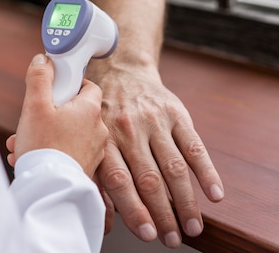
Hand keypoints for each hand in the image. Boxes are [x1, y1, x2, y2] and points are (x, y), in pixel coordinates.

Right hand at [6, 54, 107, 176]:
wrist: (49, 189)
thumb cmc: (44, 146)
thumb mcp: (35, 105)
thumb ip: (40, 78)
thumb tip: (43, 60)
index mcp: (89, 109)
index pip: (88, 85)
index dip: (70, 83)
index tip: (53, 88)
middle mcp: (98, 129)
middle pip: (75, 111)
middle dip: (49, 113)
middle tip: (31, 119)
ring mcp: (94, 151)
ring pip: (68, 133)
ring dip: (46, 134)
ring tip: (23, 143)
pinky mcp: (86, 167)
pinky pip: (68, 152)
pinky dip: (51, 151)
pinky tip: (30, 157)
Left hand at [92, 64, 223, 247]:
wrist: (120, 69)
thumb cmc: (101, 112)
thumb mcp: (90, 136)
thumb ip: (95, 171)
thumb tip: (103, 217)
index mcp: (104, 138)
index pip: (119, 180)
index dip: (133, 209)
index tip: (146, 233)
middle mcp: (129, 130)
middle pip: (149, 179)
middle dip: (163, 213)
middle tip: (172, 238)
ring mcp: (154, 121)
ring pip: (173, 167)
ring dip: (185, 201)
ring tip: (193, 225)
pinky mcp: (176, 113)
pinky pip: (194, 146)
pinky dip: (206, 172)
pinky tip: (214, 194)